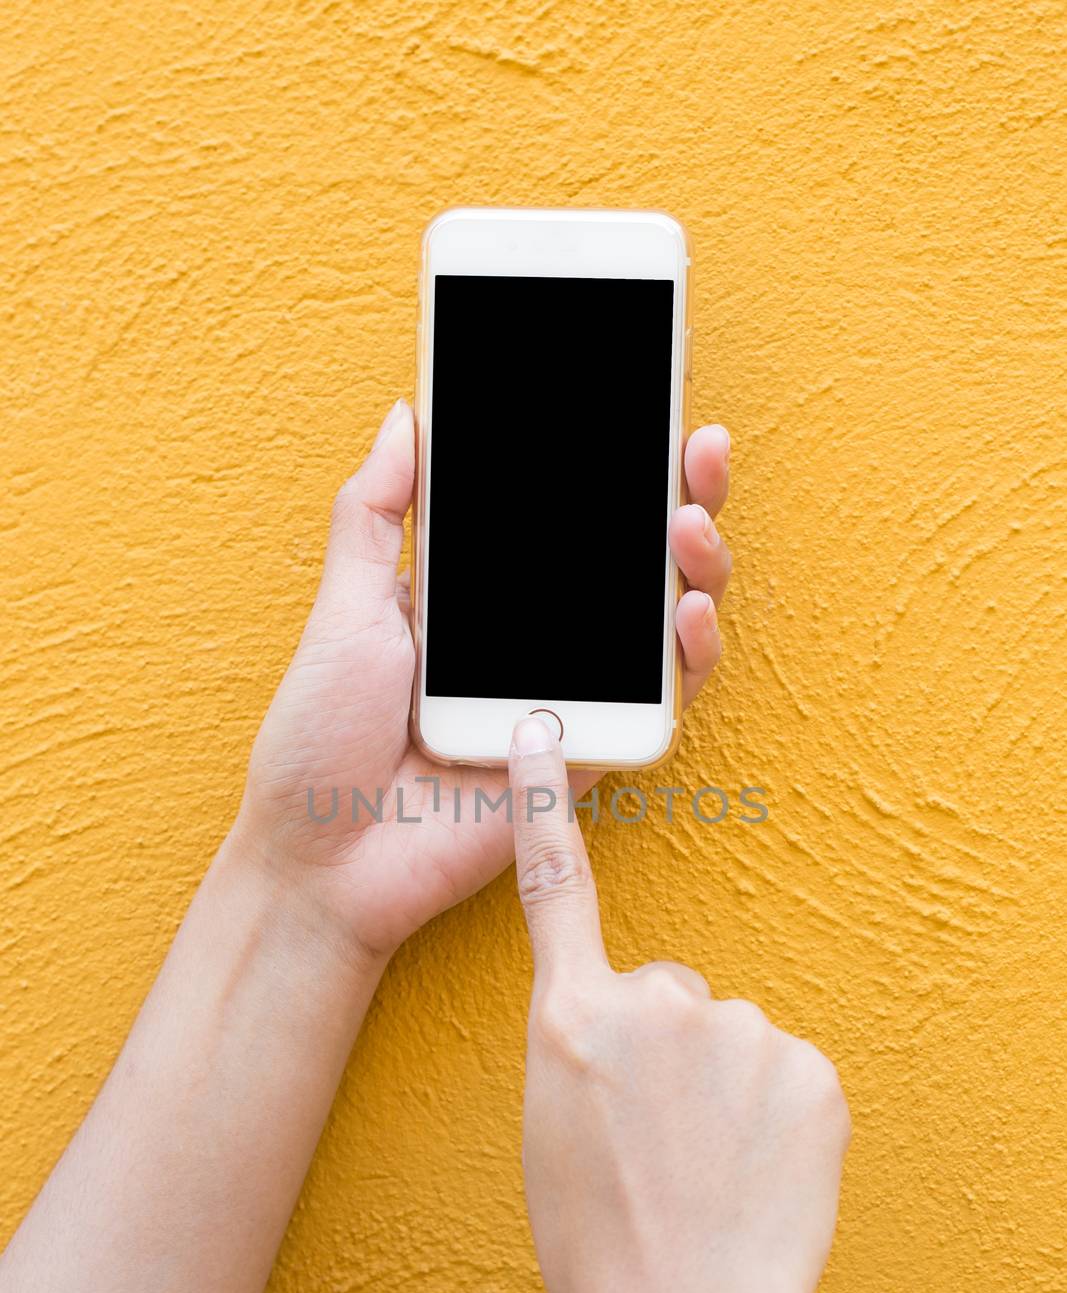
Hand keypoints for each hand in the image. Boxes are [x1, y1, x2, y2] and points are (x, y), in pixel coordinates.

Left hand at [235, 400, 733, 962]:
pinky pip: (659, 702)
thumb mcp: (343, 610)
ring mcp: (566, 694)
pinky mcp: (587, 754)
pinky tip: (688, 610)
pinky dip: (687, 656)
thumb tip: (406, 417)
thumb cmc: (318, 741)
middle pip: (629, 556)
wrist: (321, 858)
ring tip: (687, 517)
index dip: (608, 461)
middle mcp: (535, 638)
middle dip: (676, 493)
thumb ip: (378, 517)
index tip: (639, 398)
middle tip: (695, 444)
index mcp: (482, 595)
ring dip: (695, 563)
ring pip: (662, 619)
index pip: (562, 514)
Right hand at [508, 713, 849, 1292]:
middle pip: (670, 996)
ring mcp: (739, 1031)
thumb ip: (582, 1051)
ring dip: (725, 1091)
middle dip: (669, 1052)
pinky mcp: (810, 1069)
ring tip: (707, 1171)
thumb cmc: (598, 1247)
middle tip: (662, 1140)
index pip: (553, 890)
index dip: (543, 808)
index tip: (545, 733)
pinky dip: (777, 1116)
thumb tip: (627, 1040)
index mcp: (570, 1018)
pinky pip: (787, 1076)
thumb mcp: (549, 1131)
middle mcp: (653, 1003)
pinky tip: (755, 1175)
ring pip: (731, 1043)